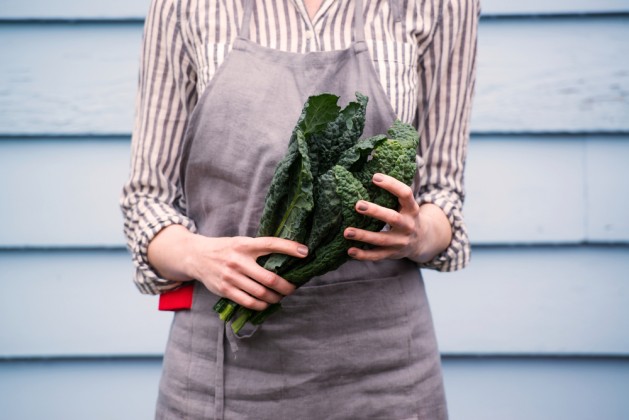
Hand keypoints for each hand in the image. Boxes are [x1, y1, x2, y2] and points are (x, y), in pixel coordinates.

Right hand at [187, 235, 307, 310]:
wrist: (196, 256)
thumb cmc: (225, 249)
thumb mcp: (240, 242)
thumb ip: (258, 248)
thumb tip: (286, 256)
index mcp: (245, 245)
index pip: (271, 244)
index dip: (289, 248)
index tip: (305, 252)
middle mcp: (238, 260)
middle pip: (269, 278)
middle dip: (286, 286)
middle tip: (293, 288)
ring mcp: (231, 276)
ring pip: (261, 293)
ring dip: (275, 298)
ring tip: (281, 296)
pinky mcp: (225, 290)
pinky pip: (248, 302)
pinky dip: (261, 305)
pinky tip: (266, 303)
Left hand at [343, 173, 451, 262]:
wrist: (423, 241)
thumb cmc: (407, 216)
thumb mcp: (407, 204)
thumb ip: (393, 193)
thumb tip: (371, 168)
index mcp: (412, 209)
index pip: (405, 194)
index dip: (391, 184)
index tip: (374, 177)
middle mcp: (408, 225)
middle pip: (392, 218)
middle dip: (375, 211)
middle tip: (357, 204)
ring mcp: (401, 241)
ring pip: (382, 239)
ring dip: (363, 235)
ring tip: (346, 231)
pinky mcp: (393, 254)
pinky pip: (377, 256)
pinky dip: (363, 255)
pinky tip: (349, 251)